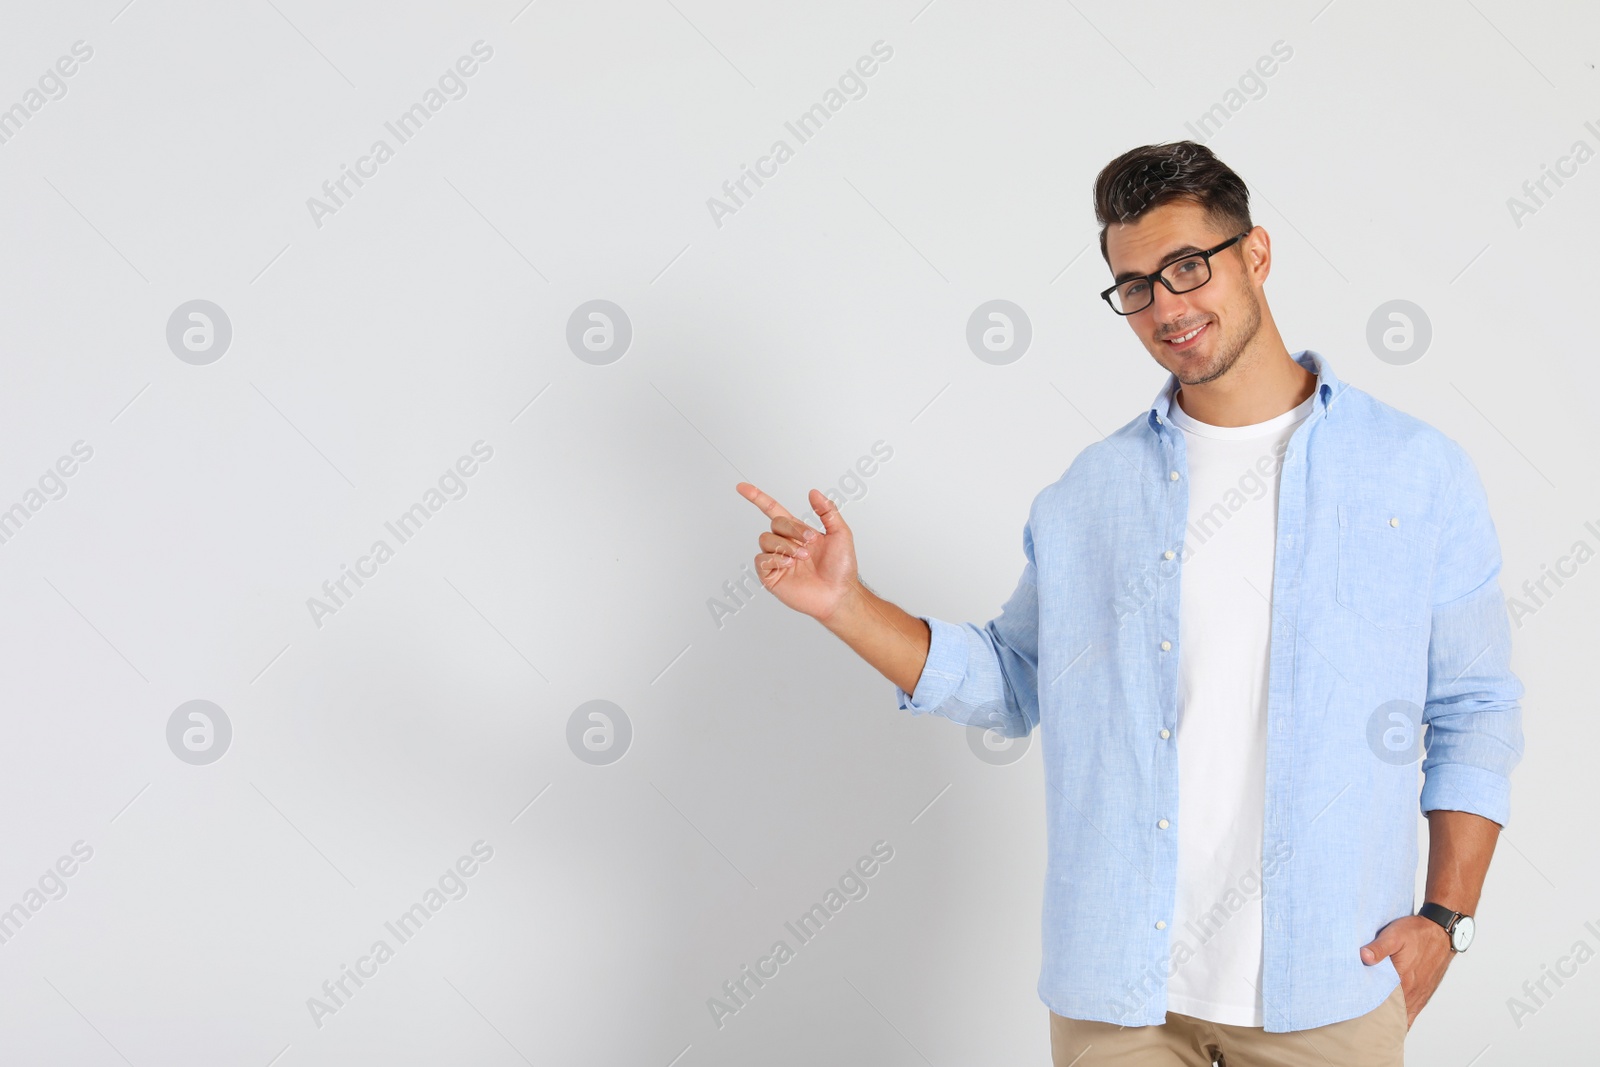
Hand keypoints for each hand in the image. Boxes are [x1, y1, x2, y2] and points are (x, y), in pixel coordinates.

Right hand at [735, 483, 858, 620]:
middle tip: (809, 543)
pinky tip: (789, 565)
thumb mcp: (840, 533)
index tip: (741, 487)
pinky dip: (775, 559)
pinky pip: (761, 559)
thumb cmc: (841, 568)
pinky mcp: (771, 576)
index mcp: (798, 532)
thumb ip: (827, 511)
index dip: (757, 497)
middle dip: (792, 530)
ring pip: (766, 539)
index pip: (772, 510)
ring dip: (785, 546)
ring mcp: (776, 560)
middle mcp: (785, 544)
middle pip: (774, 523)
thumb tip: (813, 492)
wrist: (838, 593)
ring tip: (802, 558)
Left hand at [1360, 915, 1452, 1028]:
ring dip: (1388, 1019)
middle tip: (1358, 1019)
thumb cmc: (1416, 933)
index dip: (1366, 1009)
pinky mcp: (1424, 994)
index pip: (1381, 1004)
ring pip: (1402, 1017)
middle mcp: (1412, 992)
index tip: (1353, 1011)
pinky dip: (1402, 1019)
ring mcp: (1419, 995)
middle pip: (1391, 1014)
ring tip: (1371, 1021)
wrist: (1440, 933)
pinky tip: (1391, 1019)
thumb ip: (1378, 948)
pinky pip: (1412, 1014)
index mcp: (1403, 980)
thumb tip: (1364, 957)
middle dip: (1375, 1018)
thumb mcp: (1394, 935)